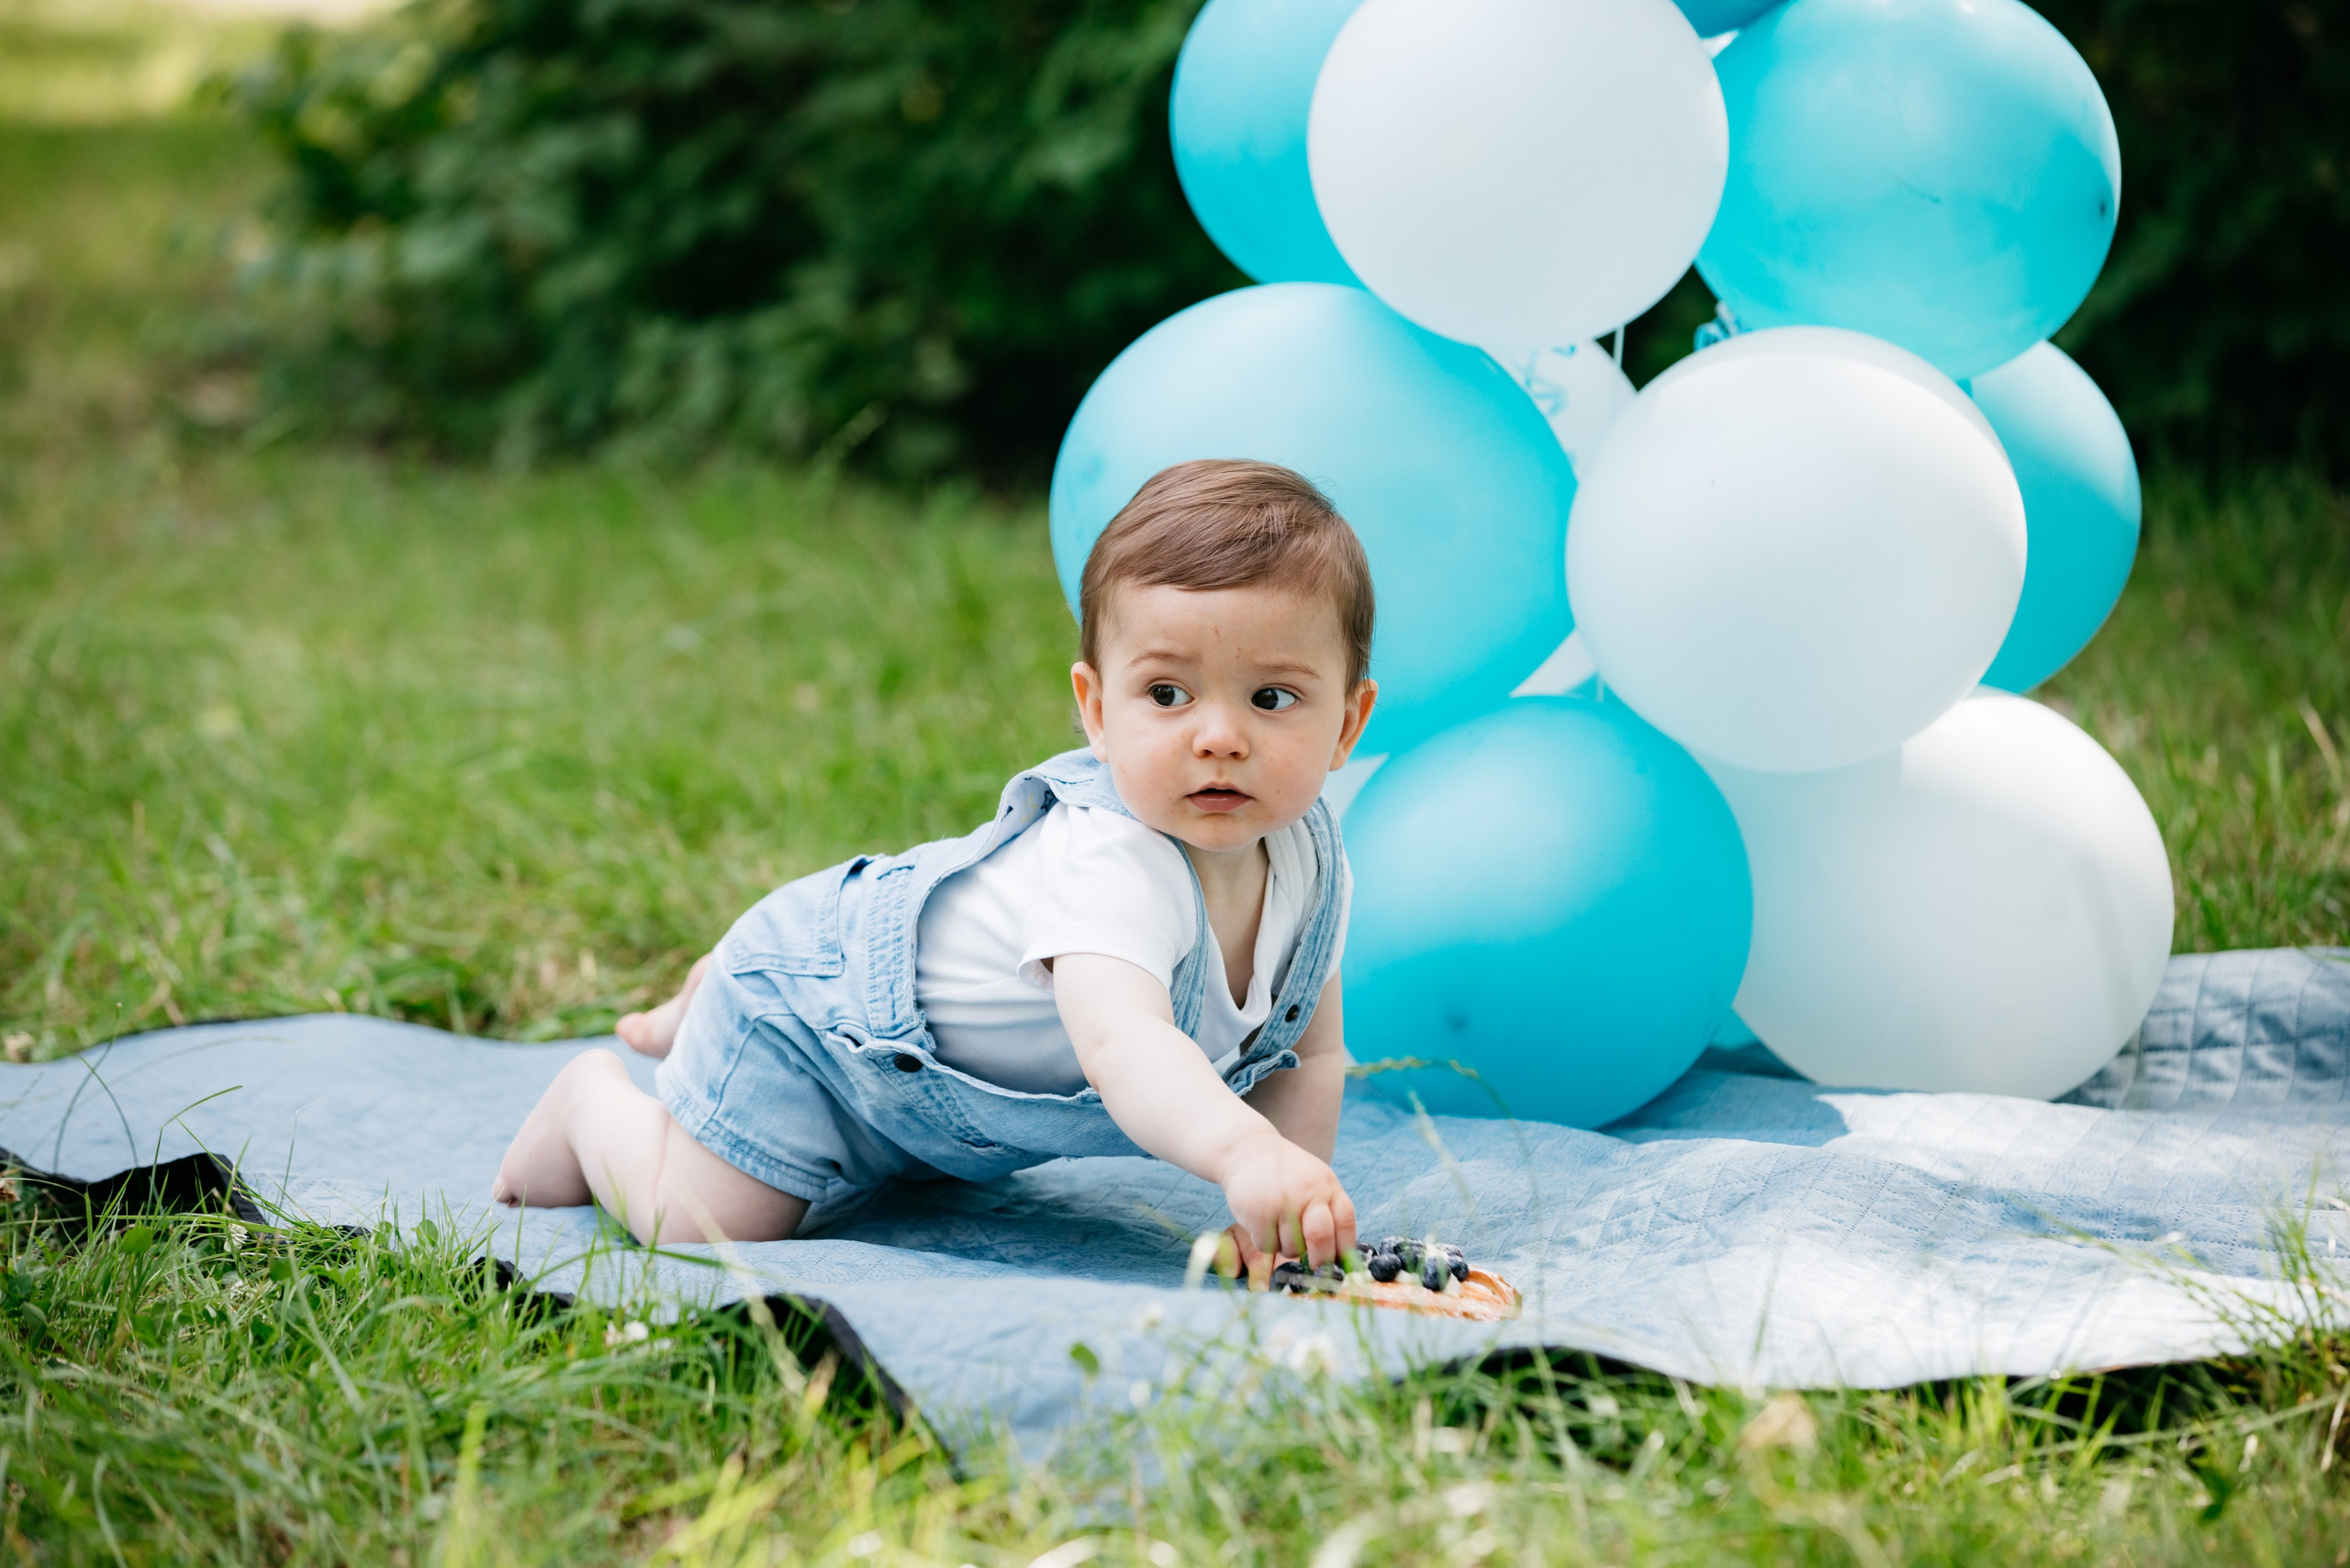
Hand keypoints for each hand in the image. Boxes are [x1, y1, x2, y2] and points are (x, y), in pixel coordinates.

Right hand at [1218, 1129, 1356, 1269]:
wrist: (1248, 1150)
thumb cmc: (1286, 1172)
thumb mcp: (1315, 1181)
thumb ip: (1328, 1209)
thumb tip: (1341, 1256)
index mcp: (1327, 1185)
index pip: (1345, 1222)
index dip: (1344, 1249)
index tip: (1338, 1263)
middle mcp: (1307, 1193)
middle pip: (1321, 1239)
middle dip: (1319, 1261)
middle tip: (1314, 1268)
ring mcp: (1282, 1203)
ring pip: (1291, 1248)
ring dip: (1286, 1247)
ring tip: (1278, 1226)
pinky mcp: (1259, 1214)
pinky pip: (1268, 1246)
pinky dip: (1265, 1242)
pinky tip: (1262, 1223)